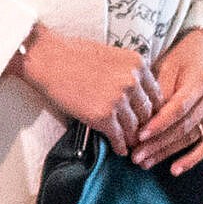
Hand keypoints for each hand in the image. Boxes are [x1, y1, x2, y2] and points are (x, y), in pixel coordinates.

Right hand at [12, 24, 161, 158]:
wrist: (46, 59)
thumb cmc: (72, 54)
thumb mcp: (111, 55)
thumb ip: (127, 72)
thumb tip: (134, 91)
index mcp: (137, 65)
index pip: (155, 94)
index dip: (152, 110)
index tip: (146, 119)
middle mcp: (133, 82)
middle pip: (148, 113)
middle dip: (145, 126)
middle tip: (141, 136)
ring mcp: (118, 100)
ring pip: (134, 127)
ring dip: (133, 139)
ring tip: (131, 146)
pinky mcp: (102, 116)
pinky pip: (118, 136)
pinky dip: (120, 146)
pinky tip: (120, 150)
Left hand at [131, 27, 202, 174]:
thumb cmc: (181, 59)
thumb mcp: (168, 67)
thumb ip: (159, 93)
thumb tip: (142, 120)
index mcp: (201, 81)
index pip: (178, 108)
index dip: (159, 124)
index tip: (139, 136)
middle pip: (184, 127)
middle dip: (158, 144)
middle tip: (136, 156)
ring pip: (192, 137)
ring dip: (168, 153)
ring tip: (145, 163)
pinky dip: (192, 158)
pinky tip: (175, 170)